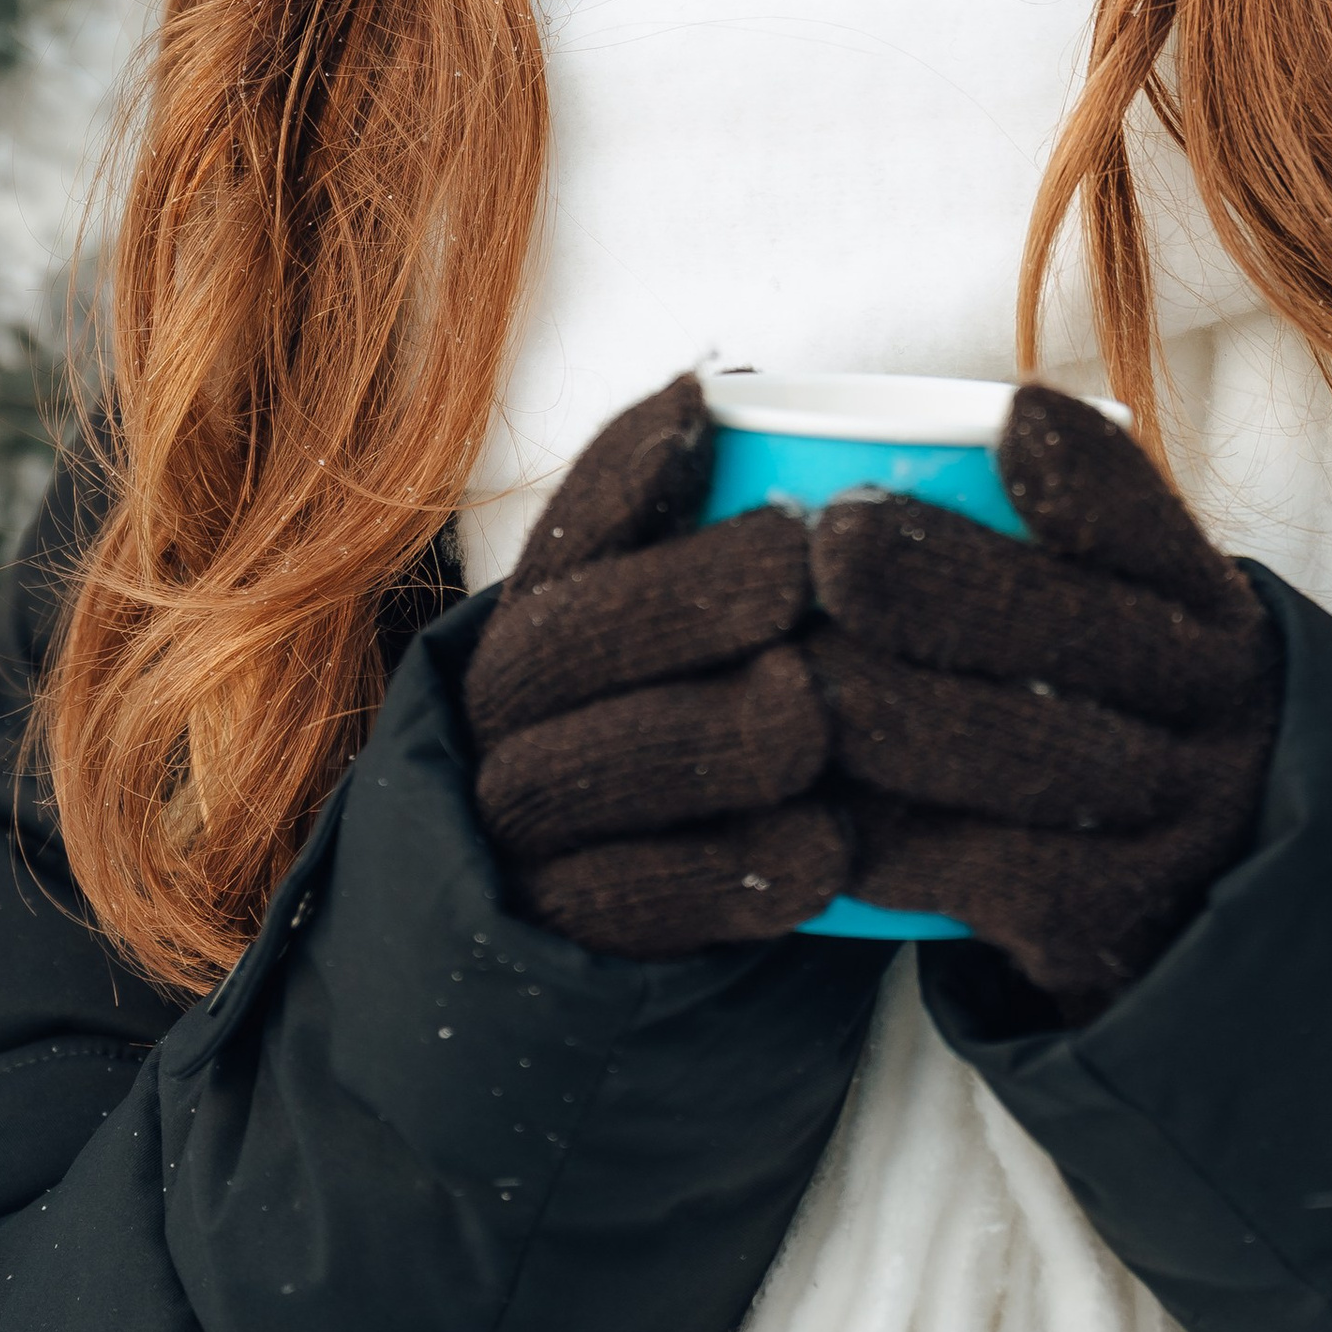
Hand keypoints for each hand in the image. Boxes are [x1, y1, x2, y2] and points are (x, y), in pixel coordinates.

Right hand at [463, 375, 846, 954]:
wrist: (613, 937)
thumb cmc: (707, 748)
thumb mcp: (700, 641)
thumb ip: (708, 543)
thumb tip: (750, 390)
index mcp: (538, 626)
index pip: (562, 539)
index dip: (620, 472)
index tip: (701, 415)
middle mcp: (505, 721)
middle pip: (560, 647)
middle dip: (678, 597)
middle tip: (794, 569)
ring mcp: (519, 833)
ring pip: (582, 771)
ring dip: (706, 735)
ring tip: (814, 713)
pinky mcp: (563, 940)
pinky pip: (627, 903)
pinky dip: (727, 875)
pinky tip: (826, 853)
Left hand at [807, 385, 1281, 1007]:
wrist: (1222, 886)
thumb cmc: (1121, 704)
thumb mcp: (1136, 609)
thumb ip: (1074, 526)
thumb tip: (971, 419)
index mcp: (1203, 608)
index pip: (1152, 528)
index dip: (1086, 479)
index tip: (1007, 427)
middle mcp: (1208, 708)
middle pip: (1075, 635)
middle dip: (943, 586)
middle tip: (829, 542)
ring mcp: (1171, 820)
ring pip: (1028, 754)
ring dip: (895, 713)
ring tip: (792, 673)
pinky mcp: (1113, 923)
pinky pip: (991, 877)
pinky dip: (892, 843)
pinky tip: (810, 810)